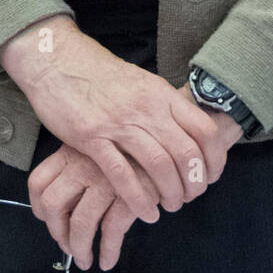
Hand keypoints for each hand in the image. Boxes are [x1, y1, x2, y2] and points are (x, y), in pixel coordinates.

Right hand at [28, 83, 244, 271]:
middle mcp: (146, 107)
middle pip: (186, 153)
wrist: (58, 60)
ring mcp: (119, 122)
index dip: (214, 159)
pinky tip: (147, 212)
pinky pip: (122, 174)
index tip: (211, 176)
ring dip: (171, 193)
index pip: (203, 129)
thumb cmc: (100, 74)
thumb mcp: (141, 82)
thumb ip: (162, 105)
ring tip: (172, 206)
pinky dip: (139, 199)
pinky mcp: (92, 137)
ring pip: (159, 165)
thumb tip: (185, 130)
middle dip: (195, 183)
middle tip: (192, 196)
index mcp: (161, 93)